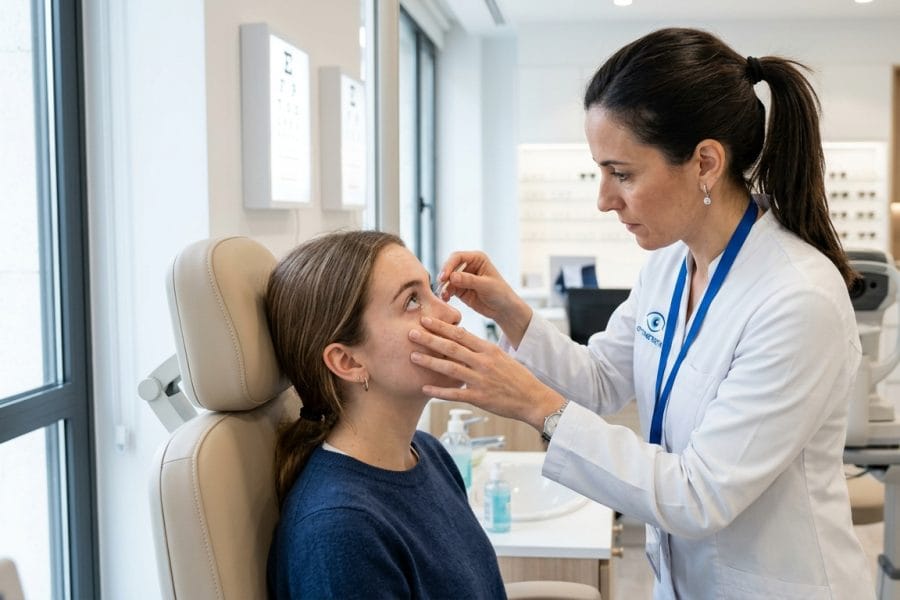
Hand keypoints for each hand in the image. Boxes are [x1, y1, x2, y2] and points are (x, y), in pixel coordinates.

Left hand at [409, 316, 564, 429]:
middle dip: (429, 339)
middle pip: (451, 347)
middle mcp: (483, 362)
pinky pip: (455, 394)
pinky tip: (425, 388)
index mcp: (488, 349)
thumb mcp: (501, 356)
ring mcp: (481, 380)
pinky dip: (439, 391)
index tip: (425, 319)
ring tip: (413, 357)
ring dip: (429, 362)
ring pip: (450, 368)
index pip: (460, 334)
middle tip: (411, 332)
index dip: (441, 326)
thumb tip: (462, 334)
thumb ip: (480, 347)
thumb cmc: (517, 377)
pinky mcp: (480, 397)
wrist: (533, 398)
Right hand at [436, 251, 532, 345]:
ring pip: (447, 279)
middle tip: (440, 285)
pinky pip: (449, 289)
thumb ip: (469, 280)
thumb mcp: (486, 285)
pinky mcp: (460, 289)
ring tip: (443, 296)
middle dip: (444, 276)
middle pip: (450, 266)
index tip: (445, 276)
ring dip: (443, 286)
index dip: (449, 265)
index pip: (458, 257)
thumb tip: (452, 276)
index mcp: (477, 258)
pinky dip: (445, 293)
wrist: (504, 309)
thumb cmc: (500, 293)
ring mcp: (463, 278)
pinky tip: (445, 299)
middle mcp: (468, 266)